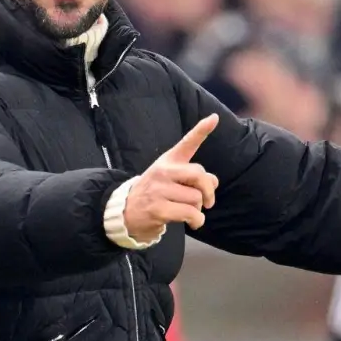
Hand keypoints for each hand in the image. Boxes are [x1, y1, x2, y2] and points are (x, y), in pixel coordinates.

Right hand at [122, 114, 220, 241]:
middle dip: (208, 190)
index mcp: (168, 161)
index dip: (202, 130)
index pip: (187, 143)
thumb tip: (214, 181)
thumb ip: (193, 178)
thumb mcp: (171, 180)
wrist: (125, 212)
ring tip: (189, 212)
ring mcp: (160, 190)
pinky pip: (190, 214)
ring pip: (196, 198)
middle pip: (199, 174)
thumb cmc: (154, 194)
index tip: (215, 118)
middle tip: (208, 202)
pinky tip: (192, 223)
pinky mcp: (159, 209)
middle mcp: (163, 171)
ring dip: (199, 209)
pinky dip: (197, 221)